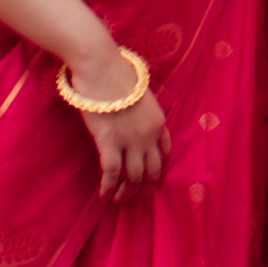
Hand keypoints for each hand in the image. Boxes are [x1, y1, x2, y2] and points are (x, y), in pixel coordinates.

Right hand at [61, 46, 167, 197]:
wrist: (102, 67)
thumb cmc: (117, 75)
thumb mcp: (140, 96)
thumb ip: (142, 114)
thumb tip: (134, 124)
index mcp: (158, 122)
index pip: (165, 153)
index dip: (159, 170)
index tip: (152, 181)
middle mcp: (149, 135)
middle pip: (153, 171)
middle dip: (145, 188)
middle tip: (135, 198)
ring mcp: (131, 140)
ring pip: (135, 178)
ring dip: (128, 193)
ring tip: (120, 200)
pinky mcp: (109, 143)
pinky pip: (112, 175)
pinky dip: (109, 189)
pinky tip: (103, 196)